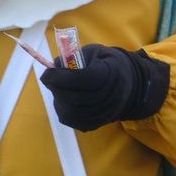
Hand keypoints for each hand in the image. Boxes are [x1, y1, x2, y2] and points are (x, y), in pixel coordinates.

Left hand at [39, 44, 168, 130]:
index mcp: (111, 73)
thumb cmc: (106, 64)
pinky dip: (63, 110)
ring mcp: (106, 113)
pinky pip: (73, 121)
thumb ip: (73, 57)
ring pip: (71, 112)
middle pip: (75, 97)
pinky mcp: (98, 123)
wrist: (129, 85)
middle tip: (49, 79)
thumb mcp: (93, 52)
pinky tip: (64, 100)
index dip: (60, 77)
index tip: (46, 73)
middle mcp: (111, 96)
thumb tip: (52, 67)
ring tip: (58, 89)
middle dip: (56, 88)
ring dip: (58, 99)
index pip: (82, 78)